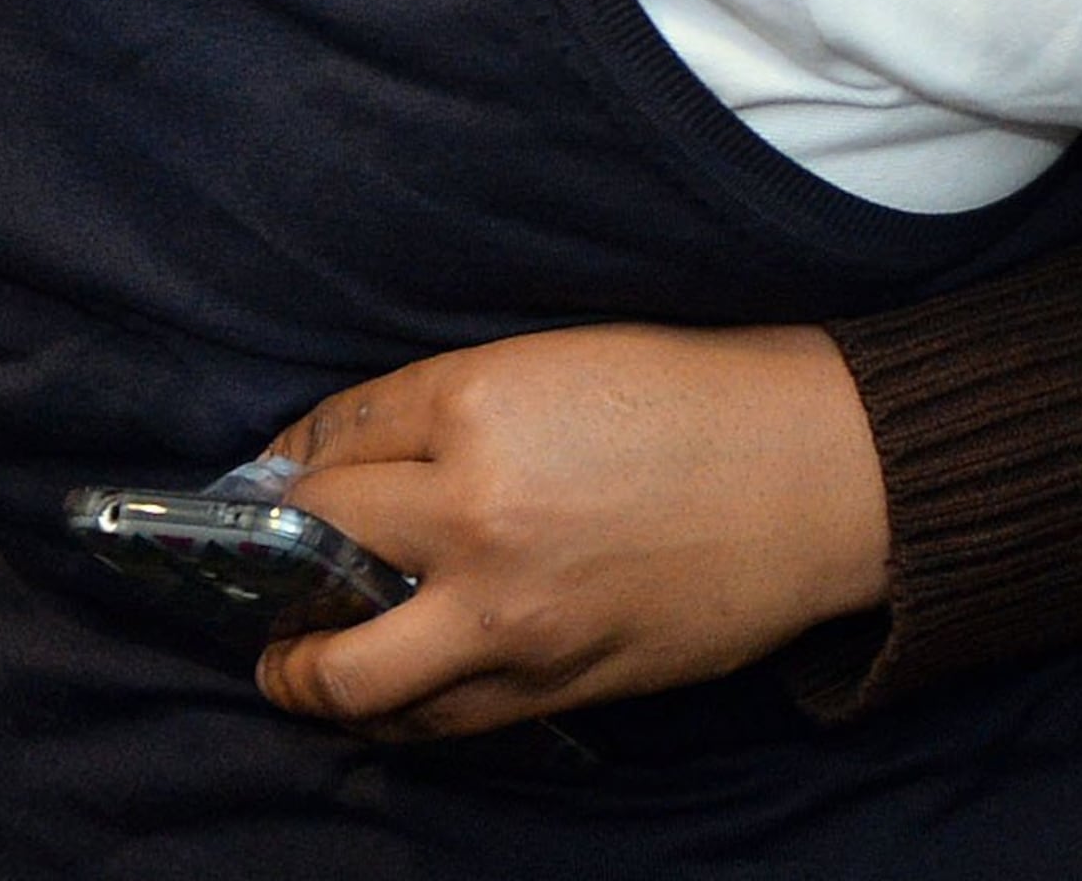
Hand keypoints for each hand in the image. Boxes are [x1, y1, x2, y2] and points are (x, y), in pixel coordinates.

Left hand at [248, 323, 885, 737]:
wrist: (819, 478)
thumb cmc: (699, 396)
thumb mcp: (559, 358)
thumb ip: (449, 407)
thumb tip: (353, 453)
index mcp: (478, 409)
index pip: (334, 441)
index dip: (292, 458)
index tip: (278, 473)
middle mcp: (476, 518)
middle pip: (316, 557)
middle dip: (273, 564)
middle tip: (261, 574)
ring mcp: (509, 619)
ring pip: (349, 678)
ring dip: (302, 672)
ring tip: (292, 661)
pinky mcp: (552, 687)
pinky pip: (434, 722)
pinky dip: (391, 713)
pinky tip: (382, 694)